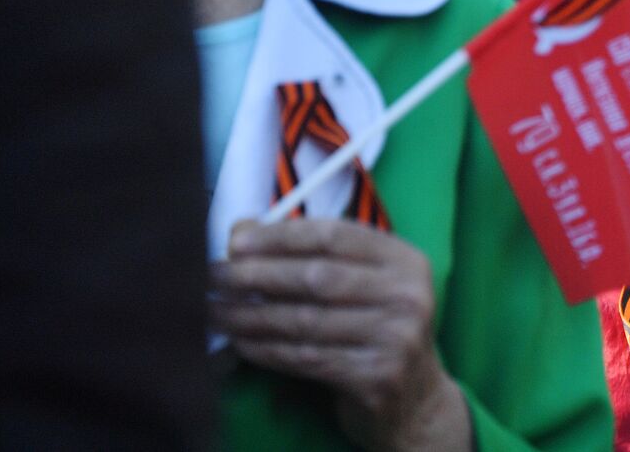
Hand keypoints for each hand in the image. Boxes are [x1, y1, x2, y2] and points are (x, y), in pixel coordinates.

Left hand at [211, 219, 471, 451]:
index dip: (281, 236)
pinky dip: (267, 350)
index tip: (237, 241)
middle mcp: (408, 295)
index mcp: (405, 261)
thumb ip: (315, 255)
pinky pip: (307, 358)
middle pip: (317, 277)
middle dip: (257, 275)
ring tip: (214, 310)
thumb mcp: (365, 285)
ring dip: (251, 316)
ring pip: (306, 321)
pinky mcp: (377, 378)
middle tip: (213, 275)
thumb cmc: (378, 329)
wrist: (416, 399)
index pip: (335, 236)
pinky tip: (240, 343)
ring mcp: (397, 338)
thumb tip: (243, 229)